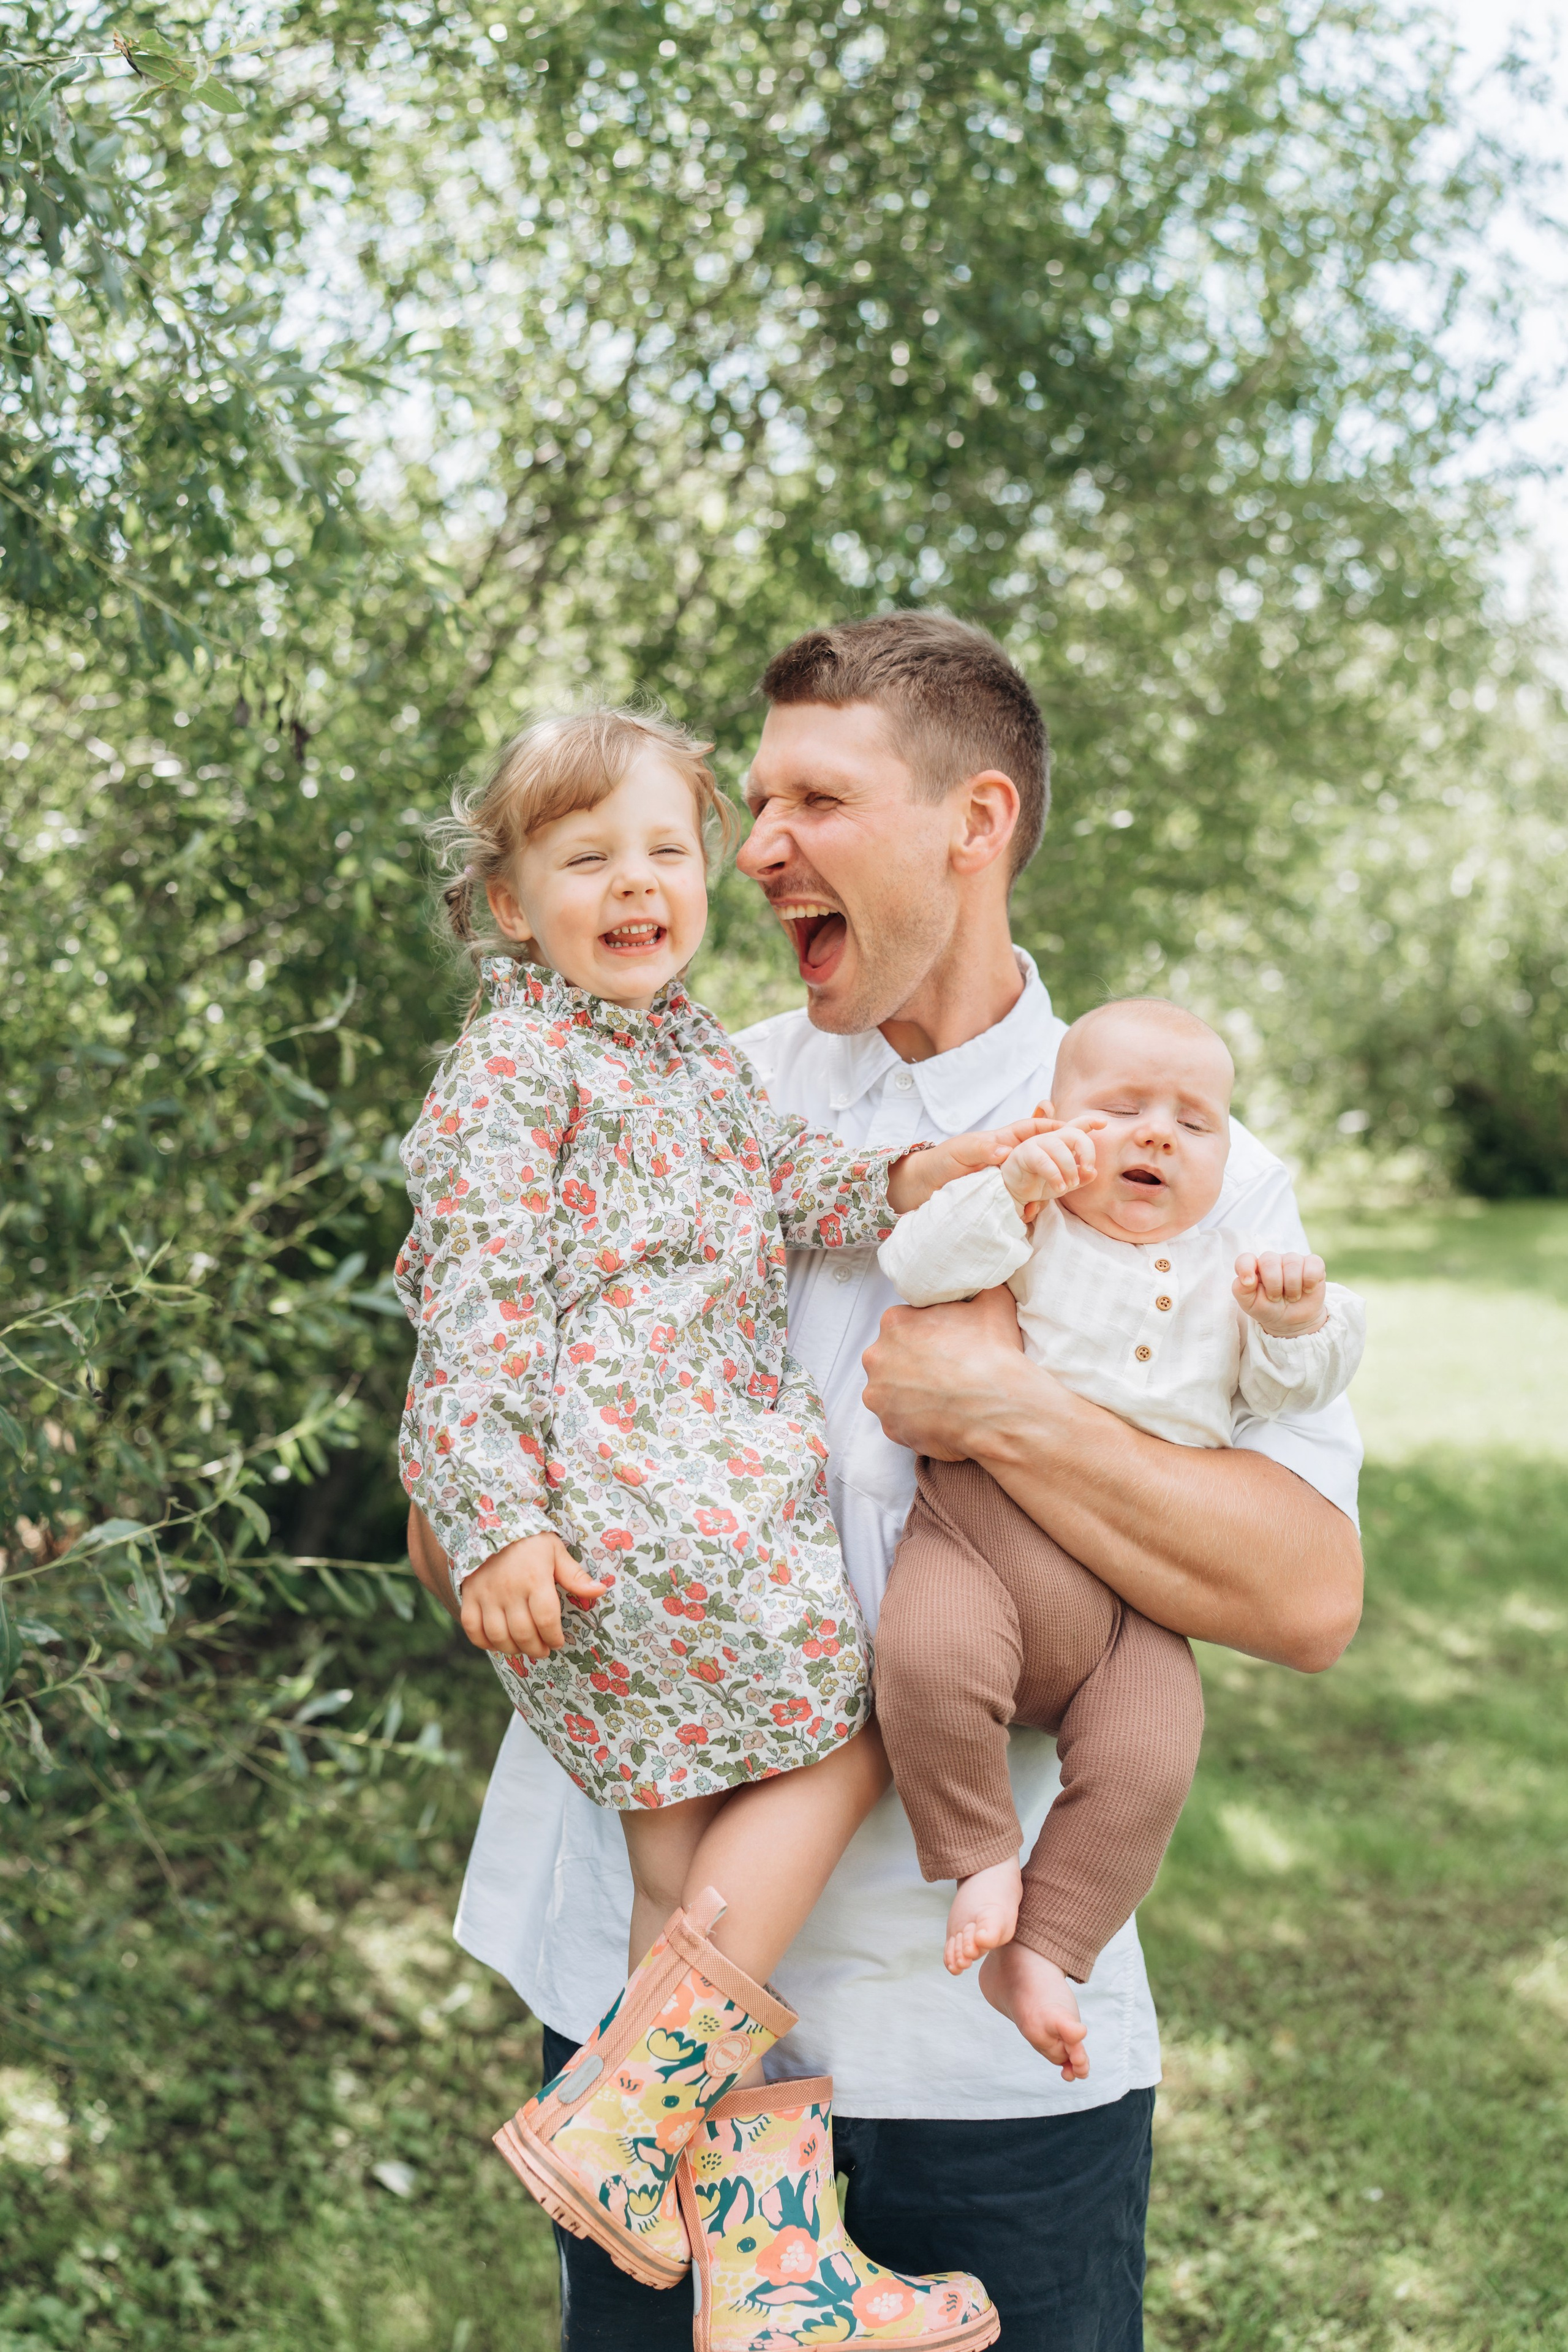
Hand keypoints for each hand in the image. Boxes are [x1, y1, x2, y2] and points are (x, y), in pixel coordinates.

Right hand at [459, 1532, 606, 1657]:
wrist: (491, 1524)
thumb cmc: (528, 1540)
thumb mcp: (554, 1551)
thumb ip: (574, 1576)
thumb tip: (600, 1591)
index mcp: (534, 1579)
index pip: (546, 1619)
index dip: (553, 1637)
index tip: (557, 1642)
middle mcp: (509, 1590)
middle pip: (523, 1633)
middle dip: (536, 1648)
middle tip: (543, 1650)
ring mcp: (486, 1594)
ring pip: (498, 1635)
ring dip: (513, 1649)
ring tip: (523, 1648)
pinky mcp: (469, 1596)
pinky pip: (472, 1628)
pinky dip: (484, 1642)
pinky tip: (497, 1642)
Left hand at [860, 1286, 1030, 1459]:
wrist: (996, 1406)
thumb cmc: (991, 1354)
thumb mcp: (993, 1302)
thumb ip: (980, 1288)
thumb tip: (986, 1280)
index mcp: (895, 1322)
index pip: (904, 1324)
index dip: (926, 1335)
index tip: (945, 1345)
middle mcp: (878, 1357)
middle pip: (892, 1358)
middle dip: (913, 1364)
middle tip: (944, 1372)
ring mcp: (880, 1395)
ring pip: (892, 1391)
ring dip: (910, 1393)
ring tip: (943, 1397)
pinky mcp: (890, 1427)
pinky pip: (900, 1422)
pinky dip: (916, 1421)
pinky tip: (942, 1418)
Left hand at [886, 1104, 1067, 1214]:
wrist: (921, 1190)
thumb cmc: (940, 1163)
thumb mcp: (960, 1151)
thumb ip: (981, 1147)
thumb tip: (1006, 1151)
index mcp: (1004, 1140)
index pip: (1037, 1129)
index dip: (1060, 1127)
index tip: (1081, 1130)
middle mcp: (1012, 1158)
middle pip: (1048, 1153)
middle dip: (1068, 1158)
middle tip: (1086, 1168)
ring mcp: (1010, 1180)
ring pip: (1042, 1180)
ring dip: (1054, 1186)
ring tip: (1067, 1189)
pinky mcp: (1005, 1199)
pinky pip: (1027, 1201)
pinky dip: (1031, 1207)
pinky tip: (1028, 1214)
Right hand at [999, 1121, 1101, 1219]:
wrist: (1013, 1193)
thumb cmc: (1038, 1184)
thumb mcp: (1064, 1182)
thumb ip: (1079, 1177)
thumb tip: (1093, 1172)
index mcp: (1061, 1143)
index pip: (1077, 1126)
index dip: (1090, 1121)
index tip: (1103, 1123)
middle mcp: (1050, 1138)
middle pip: (1073, 1132)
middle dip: (1086, 1149)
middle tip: (1088, 1169)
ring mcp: (1036, 1143)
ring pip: (1059, 1147)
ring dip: (1069, 1167)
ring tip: (1069, 1185)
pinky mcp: (1024, 1153)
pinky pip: (1044, 1161)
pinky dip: (1054, 1175)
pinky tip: (1059, 1187)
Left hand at [1233, 1251, 1328, 1337]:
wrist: (1292, 1322)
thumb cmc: (1269, 1309)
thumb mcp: (1250, 1305)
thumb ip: (1241, 1290)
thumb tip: (1247, 1279)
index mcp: (1254, 1268)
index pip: (1245, 1259)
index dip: (1245, 1268)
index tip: (1249, 1284)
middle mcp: (1272, 1260)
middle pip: (1269, 1260)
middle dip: (1273, 1284)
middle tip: (1276, 1298)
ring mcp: (1293, 1260)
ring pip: (1292, 1263)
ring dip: (1292, 1287)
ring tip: (1292, 1297)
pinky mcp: (1313, 1264)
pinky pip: (1313, 1264)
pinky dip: (1309, 1281)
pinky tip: (1306, 1289)